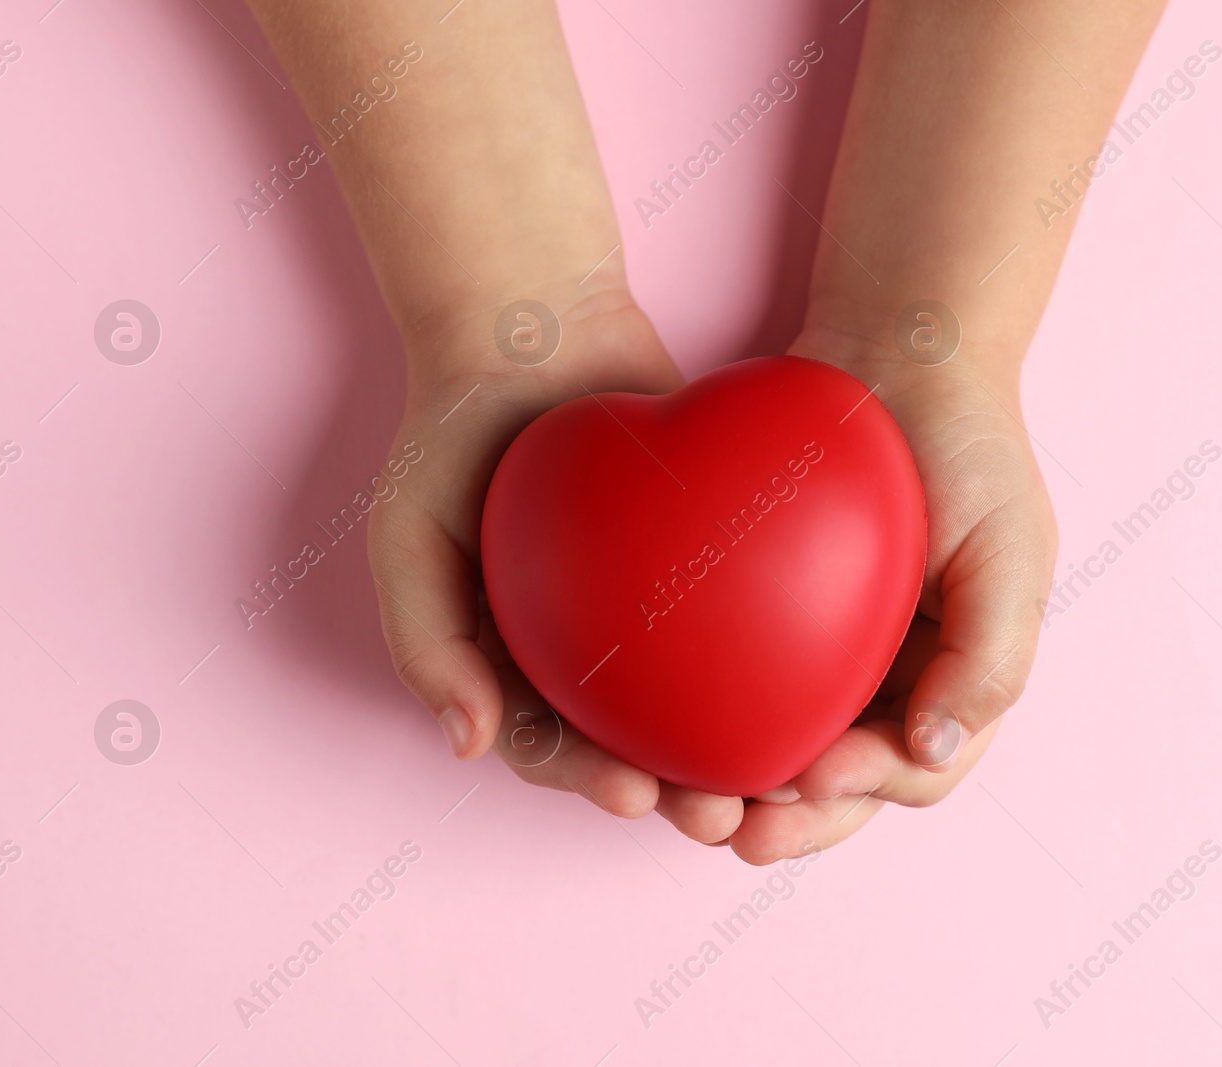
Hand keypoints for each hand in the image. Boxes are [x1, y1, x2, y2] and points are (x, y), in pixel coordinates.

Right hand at [366, 283, 746, 843]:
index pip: (553, 746)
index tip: (636, 792)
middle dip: (678, 791)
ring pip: (697, 698)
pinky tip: (813, 691)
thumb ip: (427, 642)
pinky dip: (771, 662)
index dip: (591, 781)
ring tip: (781, 782)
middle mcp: (581, 645)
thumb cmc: (452, 435)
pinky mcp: (702, 561)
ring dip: (735, 750)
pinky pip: (739, 621)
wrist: (532, 326)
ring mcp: (645, 605)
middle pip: (636, 741)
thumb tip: (467, 745)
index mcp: (512, 658)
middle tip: (722, 814)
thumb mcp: (408, 538)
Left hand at [727, 327, 1057, 863]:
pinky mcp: (773, 612)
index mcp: (954, 678)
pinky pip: (736, 681)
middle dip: (784, 821)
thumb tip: (935, 751)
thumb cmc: (971, 447)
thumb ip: (992, 659)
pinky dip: (706, 717)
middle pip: (835, 785)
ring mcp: (831, 647)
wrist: (901, 351)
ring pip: (778, 747)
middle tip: (725, 828)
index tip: (805, 780)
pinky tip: (659, 731)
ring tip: (683, 803)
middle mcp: (891, 677)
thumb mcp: (1013, 549)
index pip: (911, 771)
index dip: (859, 792)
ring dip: (736, 789)